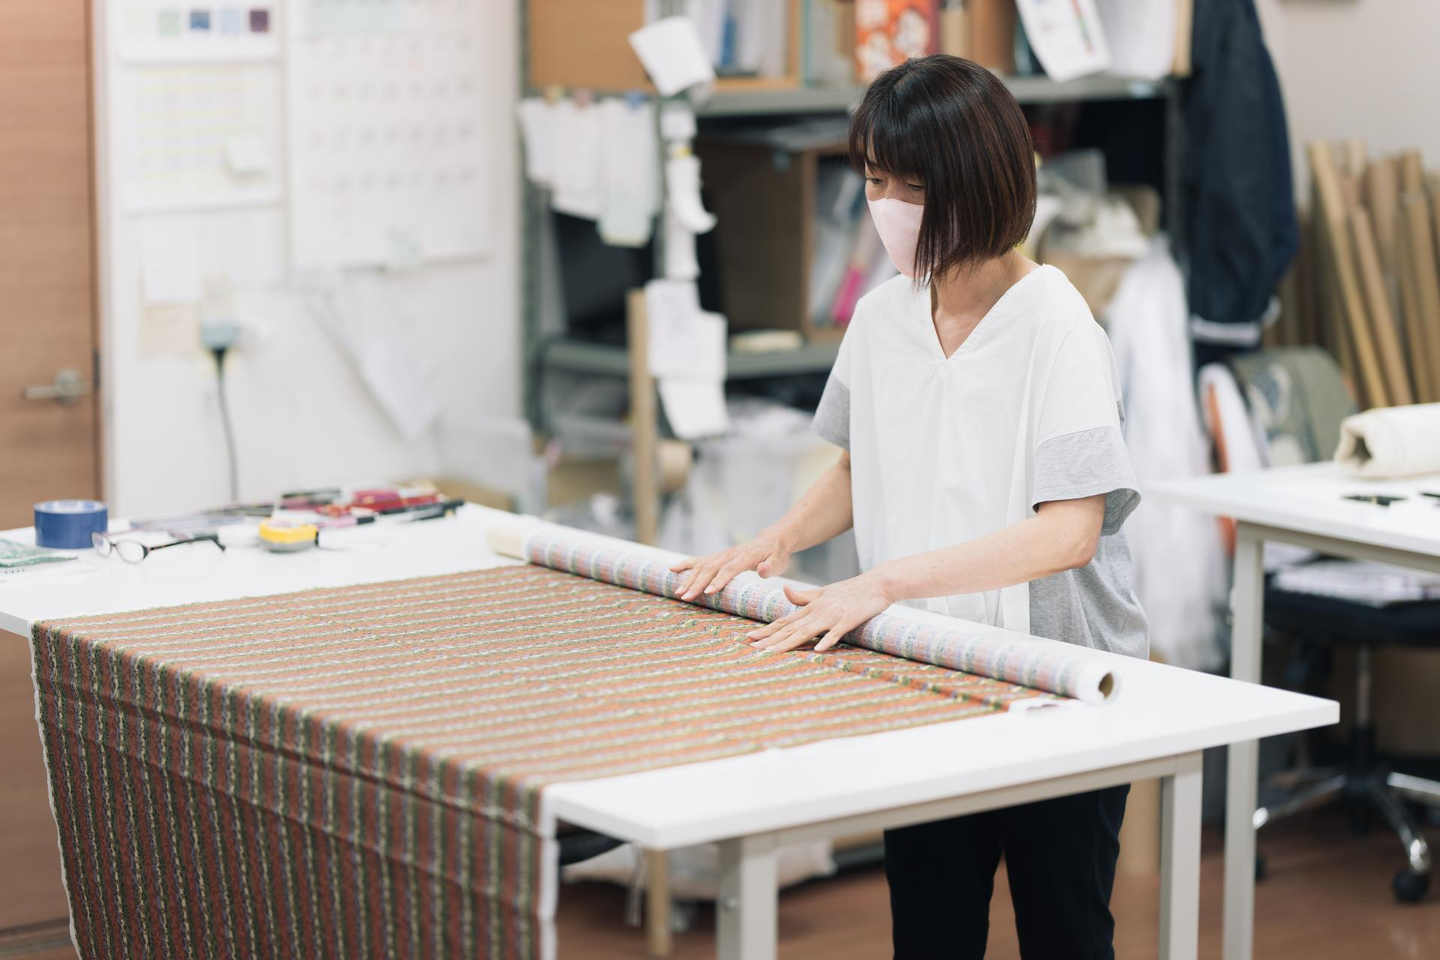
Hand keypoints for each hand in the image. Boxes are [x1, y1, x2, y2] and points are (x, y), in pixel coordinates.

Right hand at [669, 532, 791, 600]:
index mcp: (744, 556)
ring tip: (678, 593)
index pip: (729, 569)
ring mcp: (721, 554)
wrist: (771, 541)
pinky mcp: (717, 557)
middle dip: (697, 584)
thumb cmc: (776, 555)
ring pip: (701, 566)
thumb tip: (762, 570)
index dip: (718, 581)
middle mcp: (729, 554)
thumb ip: (770, 567)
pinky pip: (698, 560)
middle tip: (685, 598)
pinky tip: (672, 570)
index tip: (707, 593)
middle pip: (710, 568)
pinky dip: (685, 565)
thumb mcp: (779, 561)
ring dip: (689, 579)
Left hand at [745, 571, 894, 653]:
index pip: (785, 621)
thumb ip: (803, 596)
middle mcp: (818, 611)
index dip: (767, 630)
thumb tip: (785, 591)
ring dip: (789, 642)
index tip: (749, 637)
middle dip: (770, 639)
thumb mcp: (824, 592)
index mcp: (812, 607)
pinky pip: (836, 632)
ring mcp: (833, 616)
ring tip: (773, 652)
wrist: (878, 583)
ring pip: (807, 631)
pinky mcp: (849, 619)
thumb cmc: (851, 590)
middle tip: (751, 648)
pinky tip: (818, 651)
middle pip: (790, 628)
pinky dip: (827, 641)